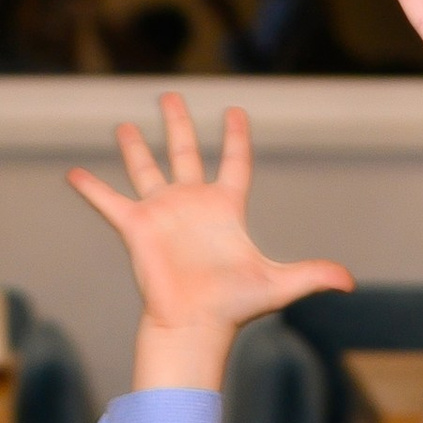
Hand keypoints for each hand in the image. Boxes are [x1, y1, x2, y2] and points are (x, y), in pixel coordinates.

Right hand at [68, 91, 351, 389]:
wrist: (194, 326)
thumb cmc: (234, 308)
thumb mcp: (279, 285)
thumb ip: (313, 275)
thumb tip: (349, 282)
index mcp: (226, 208)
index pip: (233, 162)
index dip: (235, 138)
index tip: (234, 112)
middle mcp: (192, 204)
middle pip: (184, 152)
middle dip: (176, 123)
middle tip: (169, 96)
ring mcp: (163, 213)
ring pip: (146, 168)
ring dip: (134, 147)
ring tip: (123, 125)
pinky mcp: (136, 227)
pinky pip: (110, 202)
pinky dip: (91, 189)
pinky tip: (73, 173)